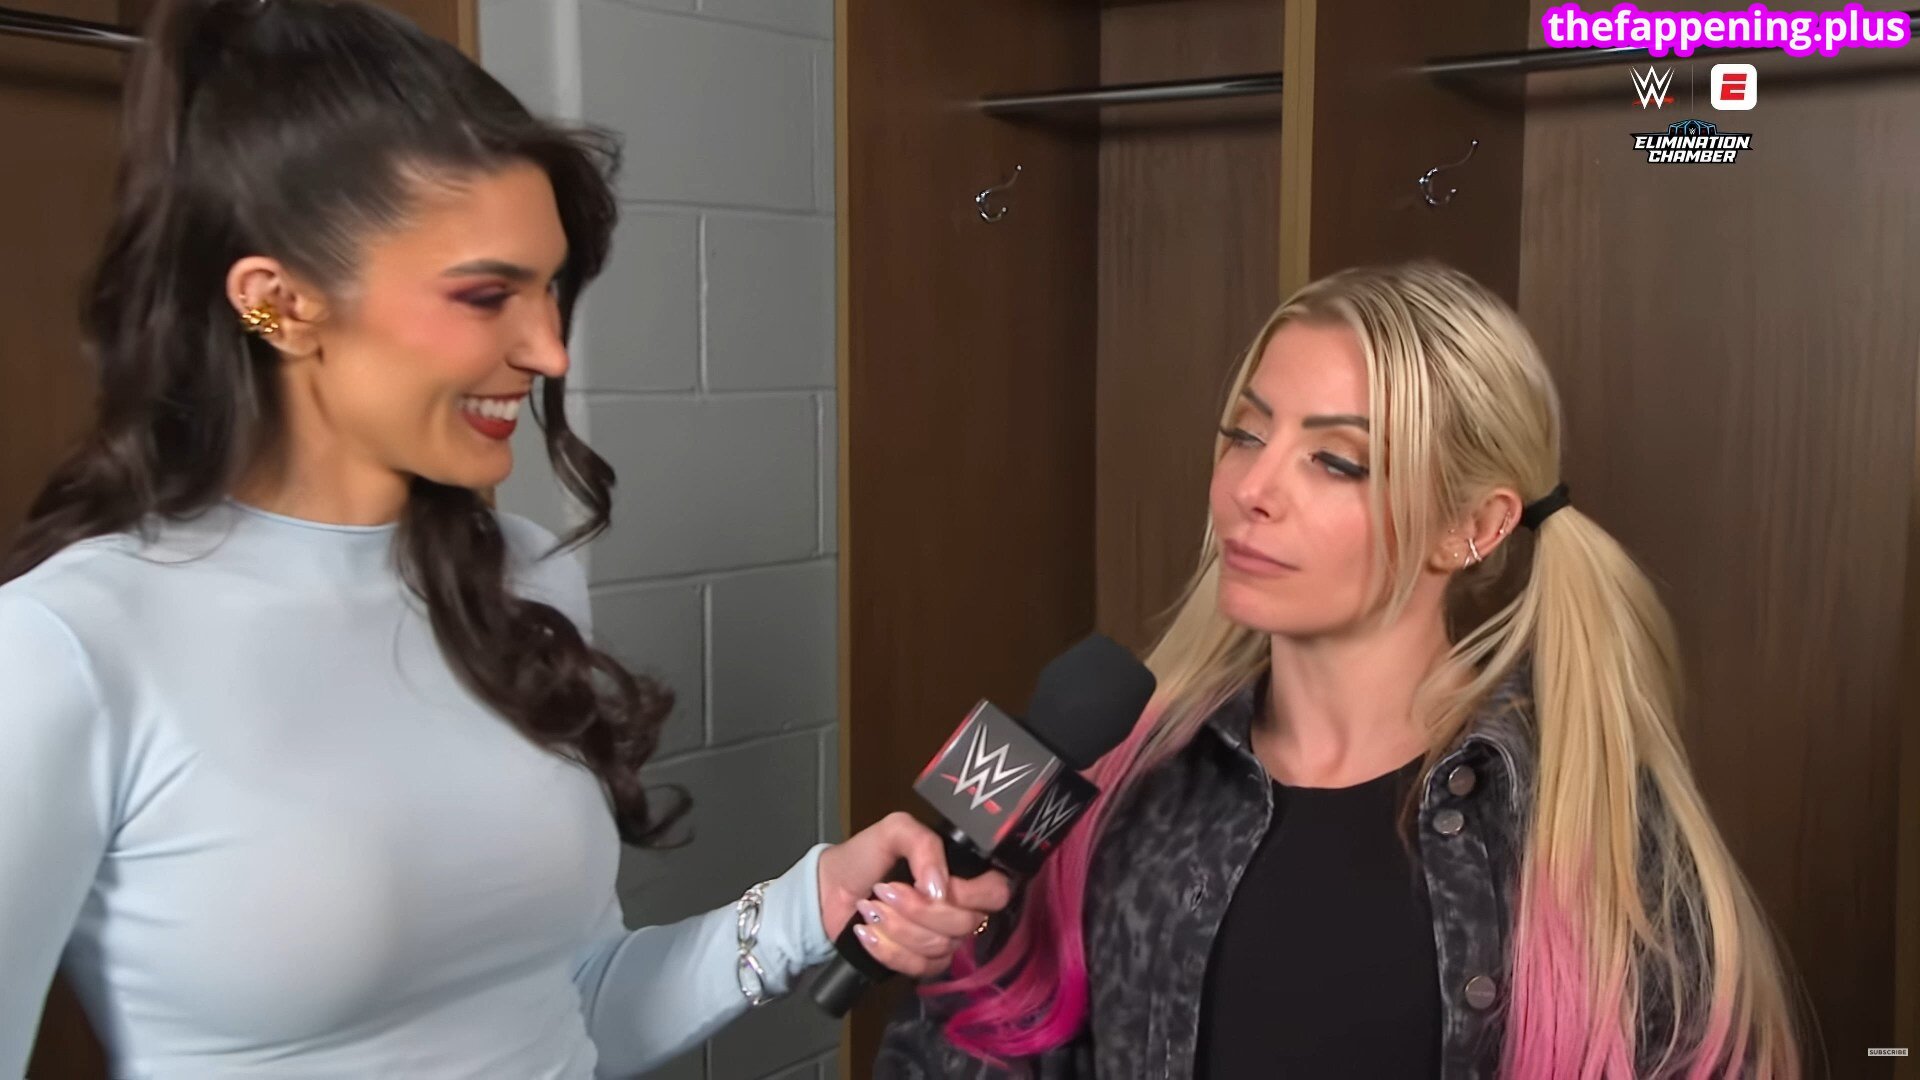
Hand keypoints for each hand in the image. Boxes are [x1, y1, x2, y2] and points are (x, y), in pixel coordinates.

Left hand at [816, 812, 1013, 978]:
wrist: (830, 889)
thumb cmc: (865, 856)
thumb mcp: (895, 830)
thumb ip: (924, 845)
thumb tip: (941, 888)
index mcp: (962, 875)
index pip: (995, 892)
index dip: (969, 894)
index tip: (929, 885)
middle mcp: (959, 909)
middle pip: (964, 924)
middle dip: (916, 909)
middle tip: (883, 890)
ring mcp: (942, 939)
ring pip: (939, 947)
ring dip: (896, 927)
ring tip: (870, 907)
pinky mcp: (920, 963)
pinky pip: (920, 968)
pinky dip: (888, 950)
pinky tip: (868, 932)